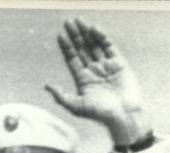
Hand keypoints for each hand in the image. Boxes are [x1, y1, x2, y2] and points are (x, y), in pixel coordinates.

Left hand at [45, 18, 151, 145]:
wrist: (123, 114)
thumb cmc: (100, 114)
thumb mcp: (76, 106)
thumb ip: (61, 96)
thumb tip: (47, 86)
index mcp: (82, 79)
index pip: (72, 59)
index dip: (66, 47)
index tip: (60, 35)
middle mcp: (93, 70)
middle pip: (82, 49)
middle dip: (75, 36)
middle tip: (68, 22)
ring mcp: (106, 66)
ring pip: (94, 45)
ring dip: (86, 33)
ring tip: (79, 21)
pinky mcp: (119, 63)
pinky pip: (109, 47)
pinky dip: (102, 37)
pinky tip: (93, 29)